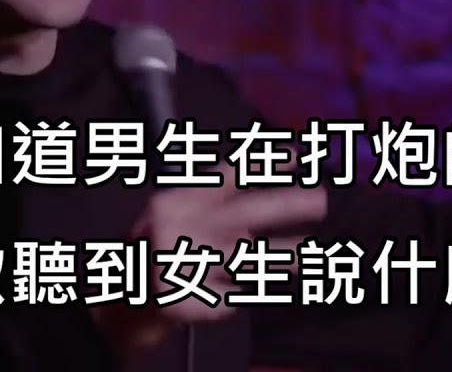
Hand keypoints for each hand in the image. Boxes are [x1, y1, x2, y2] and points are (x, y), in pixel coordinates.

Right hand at [91, 165, 326, 364]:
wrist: (128, 291)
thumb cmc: (159, 244)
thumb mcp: (176, 210)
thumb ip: (214, 198)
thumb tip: (265, 187)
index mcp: (183, 202)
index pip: (229, 175)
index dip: (264, 162)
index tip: (297, 153)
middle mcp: (188, 229)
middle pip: (247, 212)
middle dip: (287, 205)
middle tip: (322, 200)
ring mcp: (191, 264)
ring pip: (251, 258)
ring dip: (285, 256)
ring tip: (313, 254)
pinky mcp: (194, 298)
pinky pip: (234, 295)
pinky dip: (245, 292)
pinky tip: (257, 290)